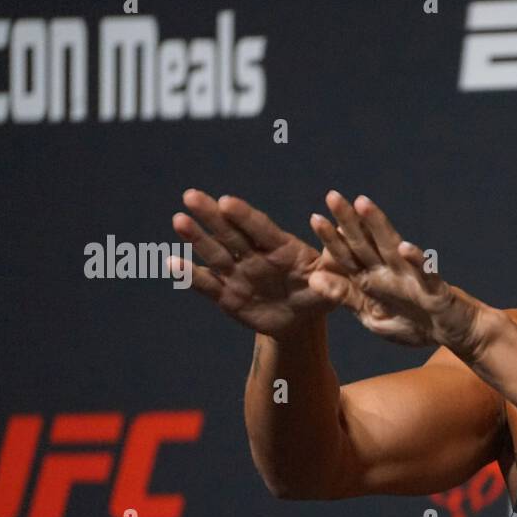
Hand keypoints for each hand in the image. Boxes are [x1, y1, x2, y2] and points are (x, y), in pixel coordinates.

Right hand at [170, 189, 338, 338]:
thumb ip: (336, 261)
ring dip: (197, 238)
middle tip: (191, 196)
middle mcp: (255, 256)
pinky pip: (208, 285)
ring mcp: (238, 274)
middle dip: (211, 216)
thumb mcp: (334, 278)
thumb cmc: (321, 292)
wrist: (302, 321)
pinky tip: (172, 262)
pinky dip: (191, 275)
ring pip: (215, 254)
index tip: (226, 201)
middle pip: (231, 233)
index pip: (260, 229)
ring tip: (179, 220)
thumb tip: (344, 233)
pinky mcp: (226, 295)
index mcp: (281, 248)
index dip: (244, 217)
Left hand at [308, 192, 486, 356]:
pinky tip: (406, 248)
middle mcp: (391, 272)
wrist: (454, 334)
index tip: (315, 218)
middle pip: (366, 243)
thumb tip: (312, 278)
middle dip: (349, 221)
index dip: (332, 238)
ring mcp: (413, 278)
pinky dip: (416, 261)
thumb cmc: (413, 324)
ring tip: (364, 205)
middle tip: (332, 196)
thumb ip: (345, 297)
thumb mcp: (371, 316)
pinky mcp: (434, 290)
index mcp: (373, 280)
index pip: (349, 255)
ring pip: (392, 248)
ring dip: (378, 226)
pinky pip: (425, 274)